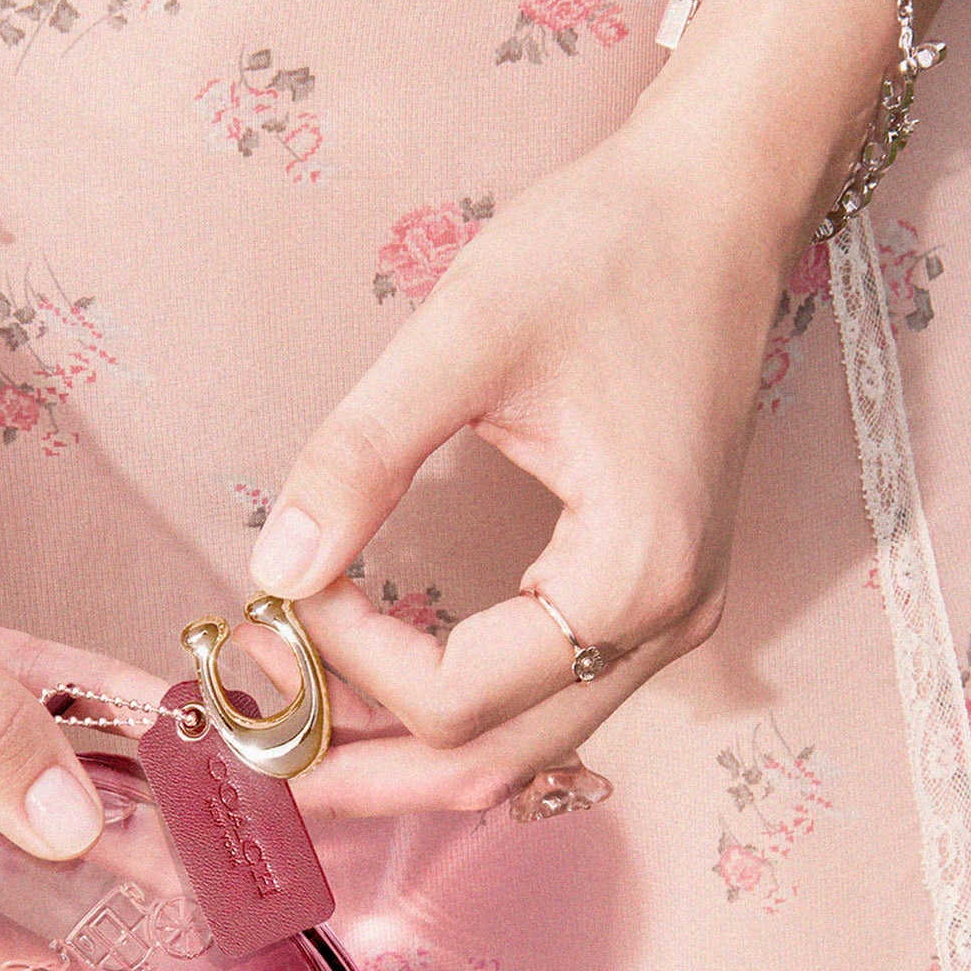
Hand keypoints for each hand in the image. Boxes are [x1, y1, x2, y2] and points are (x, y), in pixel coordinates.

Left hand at [247, 0, 901, 818]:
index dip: (348, 662)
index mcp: (633, 571)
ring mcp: (665, 621)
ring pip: (521, 752)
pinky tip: (376, 687)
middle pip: (492, 763)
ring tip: (299, 729)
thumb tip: (274, 567)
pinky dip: (455, 713)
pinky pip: (542, 703)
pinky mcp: (649, 600)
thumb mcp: (466, 334)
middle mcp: (664, 623)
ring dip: (404, 753)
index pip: (456, 693)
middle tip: (253, 749)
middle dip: (363, 766)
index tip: (283, 586)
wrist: (717, 204)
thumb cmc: (605, 249)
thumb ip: (362, 455)